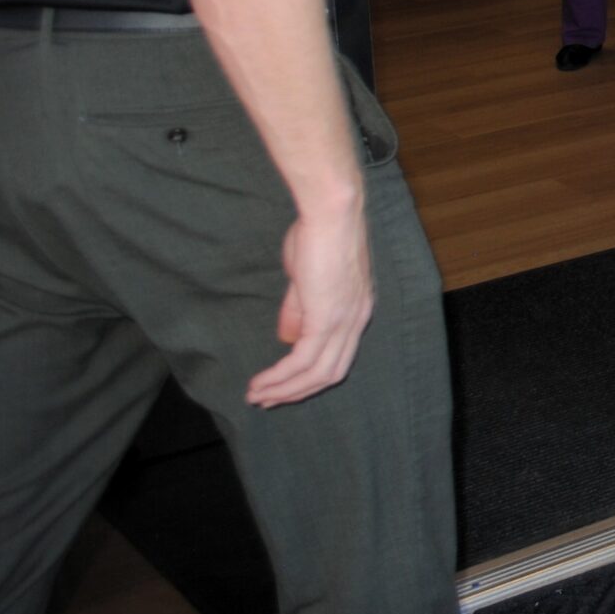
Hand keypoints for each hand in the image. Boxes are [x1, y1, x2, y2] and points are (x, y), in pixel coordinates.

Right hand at [247, 191, 374, 406]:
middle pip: (330, 373)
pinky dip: (280, 377)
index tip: (283, 387)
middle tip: (266, 400)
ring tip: (256, 396)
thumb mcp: (308, 279)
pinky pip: (302, 361)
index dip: (311, 377)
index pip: (338, 357)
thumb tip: (288, 338)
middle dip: (296, 391)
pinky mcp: (326, 318)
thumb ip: (301, 310)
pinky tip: (260, 384)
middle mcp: (357, 321)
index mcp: (357, 311)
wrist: (331, 213)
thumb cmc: (319, 235)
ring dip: (284, 390)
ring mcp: (344, 321)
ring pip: (316, 374)